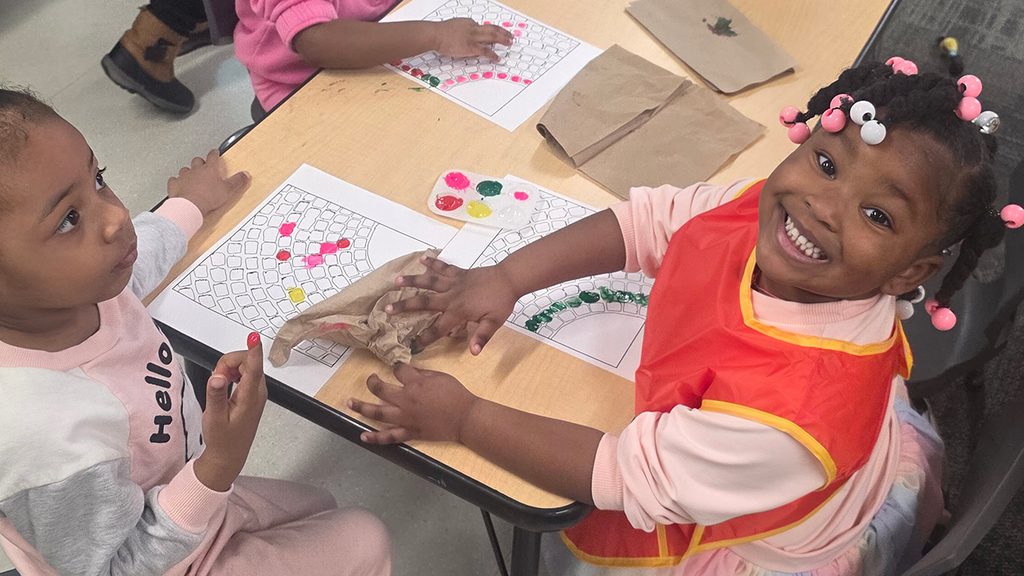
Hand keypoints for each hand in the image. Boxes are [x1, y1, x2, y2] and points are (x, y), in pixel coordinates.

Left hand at [167, 149, 250, 216]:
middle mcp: (196, 170)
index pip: (212, 156)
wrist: (190, 206)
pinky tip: (178, 184)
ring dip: (189, 171)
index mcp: (210, 169)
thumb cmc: (208, 198)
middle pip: (197, 161)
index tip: (215, 152)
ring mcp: (184, 176)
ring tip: (192, 176)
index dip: (214, 153)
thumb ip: (237, 181)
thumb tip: (245, 175)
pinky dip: (177, 181)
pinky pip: (174, 180)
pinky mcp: (175, 184)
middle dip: (201, 162)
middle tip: (204, 165)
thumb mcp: (228, 190)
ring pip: (185, 169)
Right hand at [193, 336, 267, 491]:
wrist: (229, 455)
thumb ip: (216, 395)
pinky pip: (245, 373)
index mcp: (249, 397)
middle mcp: (257, 391)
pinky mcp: (252, 392)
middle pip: (247, 362)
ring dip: (229, 368)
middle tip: (216, 381)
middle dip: (227, 363)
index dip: (253, 351)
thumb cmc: (222, 439)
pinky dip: (232, 373)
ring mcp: (256, 391)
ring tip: (219, 386)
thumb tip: (218, 376)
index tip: (254, 337)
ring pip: (245, 366)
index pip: (254, 369)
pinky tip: (225, 385)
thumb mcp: (214, 418)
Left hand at [348, 363, 478, 443]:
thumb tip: (409, 371)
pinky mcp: (409, 432)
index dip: (396, 367)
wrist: (465, 418)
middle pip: (380, 389)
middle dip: (372, 383)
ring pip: (378, 412)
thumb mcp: (440, 376)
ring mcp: (405, 418)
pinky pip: (389, 436)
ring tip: (350, 403)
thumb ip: (422, 373)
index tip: (397, 368)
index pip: (398, 370)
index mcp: (415, 383)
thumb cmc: (456, 394)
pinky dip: (375, 438)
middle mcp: (405, 400)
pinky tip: (362, 436)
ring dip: (362, 407)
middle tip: (370, 380)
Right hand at [386, 255, 519, 353]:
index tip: (413, 346)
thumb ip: (482, 336)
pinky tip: (421, 258)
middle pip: (424, 302)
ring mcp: (454, 282)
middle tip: (387, 310)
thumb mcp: (494, 322)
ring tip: (396, 281)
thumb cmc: (502, 302)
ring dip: (412, 281)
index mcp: (458, 311)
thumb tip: (473, 352)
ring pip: (429, 281)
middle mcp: (451, 296)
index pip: (438, 328)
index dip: (425, 338)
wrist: (510, 278)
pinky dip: (432, 262)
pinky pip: (443, 266)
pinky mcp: (459, 272)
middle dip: (405, 306)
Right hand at [433, 18, 512, 62]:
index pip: (482, 27)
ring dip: (503, 39)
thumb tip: (464, 35)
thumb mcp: (453, 25)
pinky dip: (493, 55)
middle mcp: (474, 28)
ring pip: (493, 36)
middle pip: (492, 29)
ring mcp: (473, 37)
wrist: (435, 35)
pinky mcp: (471, 47)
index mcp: (469, 22)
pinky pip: (486, 51)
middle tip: (510, 36)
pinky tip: (498, 58)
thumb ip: (461, 29)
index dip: (488, 32)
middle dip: (503, 32)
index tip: (494, 35)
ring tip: (509, 43)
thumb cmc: (440, 32)